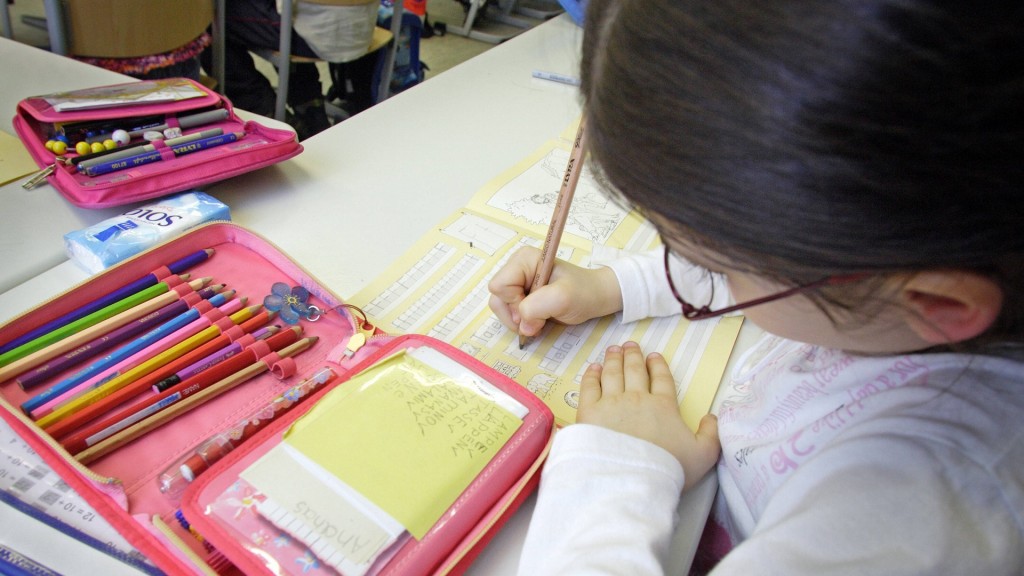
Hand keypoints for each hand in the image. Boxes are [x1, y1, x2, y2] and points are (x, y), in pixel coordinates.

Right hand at [488, 247, 622, 336]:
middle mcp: (516, 268)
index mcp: (523, 259)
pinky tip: (537, 321)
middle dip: (515, 315)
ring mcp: (517, 283)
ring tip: (540, 321)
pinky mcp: (520, 295)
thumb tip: (522, 326)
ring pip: (500, 308)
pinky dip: (521, 323)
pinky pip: (508, 313)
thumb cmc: (583, 293)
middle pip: (497, 298)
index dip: (514, 303)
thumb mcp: (563, 298)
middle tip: (540, 318)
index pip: (499, 286)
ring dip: (518, 321)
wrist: (595, 298)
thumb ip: (537, 307)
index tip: (537, 309)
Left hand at [577, 341, 719, 489]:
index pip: (661, 379)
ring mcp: (612, 403)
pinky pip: (590, 387)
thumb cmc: (669, 468)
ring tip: (613, 350)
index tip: (653, 355)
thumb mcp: (704, 455)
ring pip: (612, 374)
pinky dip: (591, 375)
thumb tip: (712, 417)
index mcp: (664, 406)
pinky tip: (592, 368)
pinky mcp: (590, 412)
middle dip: (632, 356)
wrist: (633, 479)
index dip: (657, 365)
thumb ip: (711, 434)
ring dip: (613, 360)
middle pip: (634, 371)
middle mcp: (637, 399)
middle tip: (629, 345)